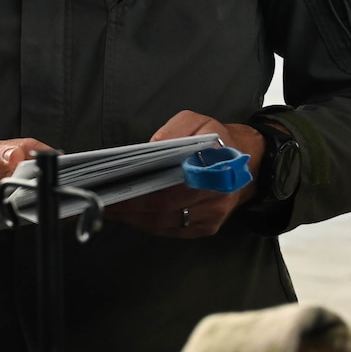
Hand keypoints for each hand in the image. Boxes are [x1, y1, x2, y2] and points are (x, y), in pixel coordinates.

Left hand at [107, 111, 263, 239]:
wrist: (250, 161)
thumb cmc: (219, 140)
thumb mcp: (199, 122)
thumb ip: (177, 129)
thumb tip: (154, 145)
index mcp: (214, 169)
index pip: (168, 186)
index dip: (137, 191)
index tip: (113, 189)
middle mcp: (215, 198)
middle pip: (162, 209)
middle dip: (128, 207)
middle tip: (100, 202)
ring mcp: (212, 217)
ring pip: (164, 223)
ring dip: (133, 218)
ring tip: (109, 207)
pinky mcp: (207, 227)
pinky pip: (172, 230)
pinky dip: (148, 224)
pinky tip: (131, 214)